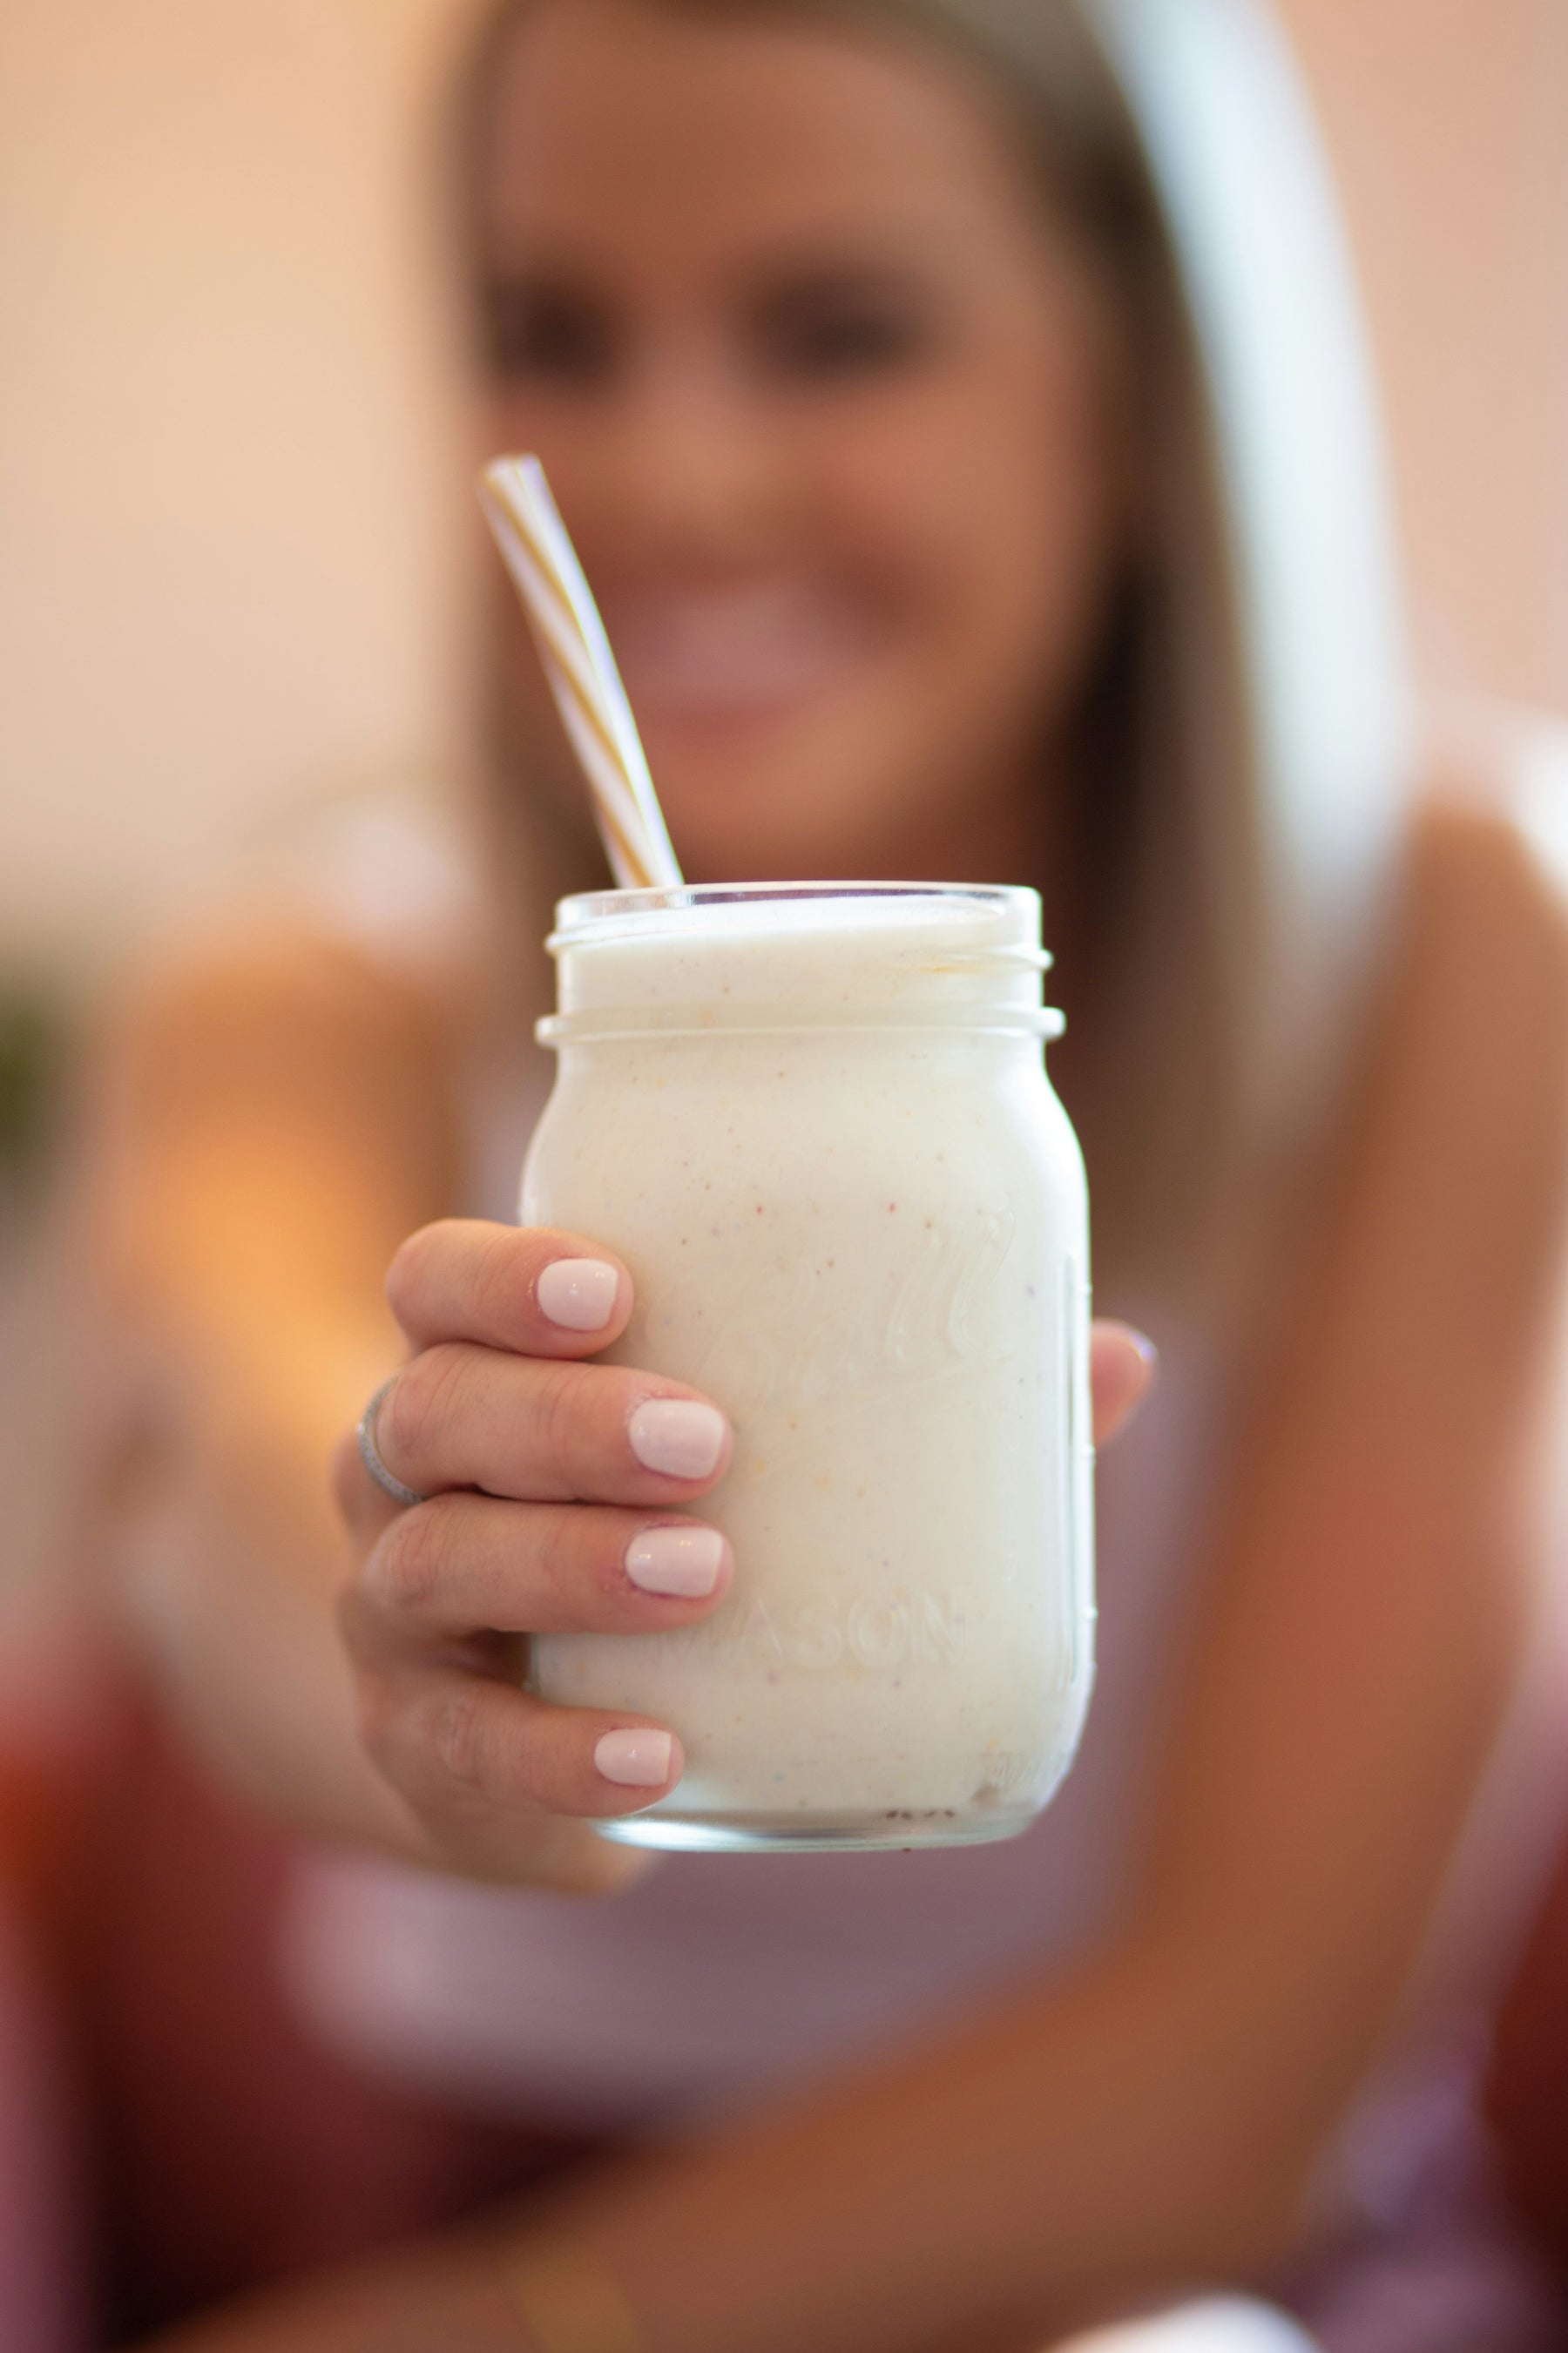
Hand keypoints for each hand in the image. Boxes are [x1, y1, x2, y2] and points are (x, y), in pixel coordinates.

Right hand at [334, 1220, 1156, 1894]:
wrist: (526, 1741)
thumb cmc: (664, 1542)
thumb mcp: (761, 1469)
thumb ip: (919, 1412)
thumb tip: (1118, 1358)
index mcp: (489, 1375)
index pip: (433, 1283)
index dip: (498, 1275)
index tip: (615, 1285)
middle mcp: (412, 1482)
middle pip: (429, 1412)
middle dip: (559, 1419)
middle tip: (705, 1439)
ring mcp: (398, 1620)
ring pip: (428, 1565)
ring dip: (564, 1564)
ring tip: (705, 1573)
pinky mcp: (422, 1750)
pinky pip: (457, 1750)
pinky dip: (553, 1752)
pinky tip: (655, 1752)